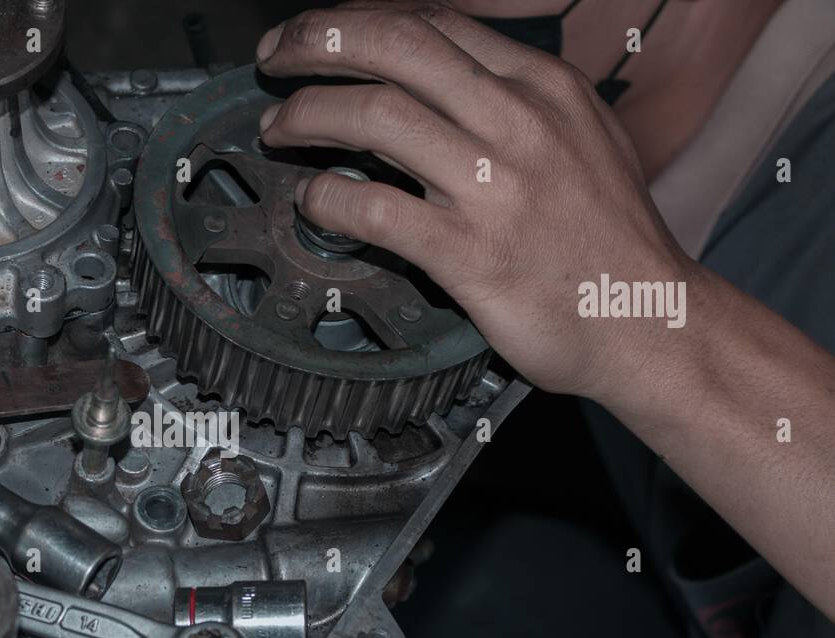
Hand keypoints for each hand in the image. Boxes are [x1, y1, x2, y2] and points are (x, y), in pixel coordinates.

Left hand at [255, 1, 697, 401]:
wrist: (649, 320)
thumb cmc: (611, 240)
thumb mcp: (582, 137)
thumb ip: (515, 102)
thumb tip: (444, 81)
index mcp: (542, 86)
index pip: (433, 25)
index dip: (361, 21)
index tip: (322, 32)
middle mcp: (516, 120)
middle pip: (393, 47)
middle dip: (317, 41)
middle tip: (275, 56)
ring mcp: (491, 185)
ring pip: (373, 115)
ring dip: (307, 114)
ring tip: (279, 126)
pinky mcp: (468, 251)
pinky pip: (373, 206)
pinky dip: (327, 196)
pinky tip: (313, 199)